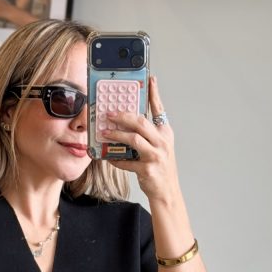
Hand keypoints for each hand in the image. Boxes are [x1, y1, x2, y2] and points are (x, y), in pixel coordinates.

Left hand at [100, 76, 180, 203]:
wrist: (167, 192)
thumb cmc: (160, 168)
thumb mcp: (158, 147)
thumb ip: (147, 134)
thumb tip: (126, 123)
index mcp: (165, 133)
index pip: (159, 109)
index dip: (154, 93)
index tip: (150, 79)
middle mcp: (162, 142)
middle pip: (141, 122)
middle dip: (123, 115)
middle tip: (109, 113)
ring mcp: (156, 156)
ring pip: (133, 139)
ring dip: (116, 134)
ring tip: (104, 132)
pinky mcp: (147, 169)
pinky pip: (127, 161)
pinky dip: (116, 159)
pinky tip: (108, 157)